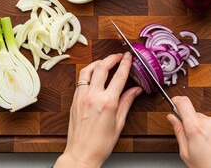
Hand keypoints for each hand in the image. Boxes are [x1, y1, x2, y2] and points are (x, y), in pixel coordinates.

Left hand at [54, 52, 141, 167]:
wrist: (81, 154)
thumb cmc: (100, 144)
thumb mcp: (119, 123)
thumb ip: (126, 102)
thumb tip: (135, 90)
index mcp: (107, 102)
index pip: (119, 76)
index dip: (125, 63)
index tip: (129, 57)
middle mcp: (93, 96)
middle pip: (102, 67)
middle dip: (112, 58)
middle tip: (119, 56)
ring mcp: (82, 97)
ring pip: (88, 70)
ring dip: (98, 62)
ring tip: (105, 61)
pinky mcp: (75, 99)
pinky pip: (81, 80)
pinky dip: (88, 73)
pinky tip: (94, 74)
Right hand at [167, 96, 210, 167]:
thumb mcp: (186, 153)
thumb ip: (178, 132)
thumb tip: (172, 119)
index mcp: (196, 128)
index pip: (184, 102)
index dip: (176, 101)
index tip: (174, 103)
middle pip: (195, 114)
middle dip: (191, 124)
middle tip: (191, 140)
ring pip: (207, 121)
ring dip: (203, 130)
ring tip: (205, 147)